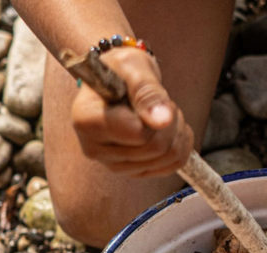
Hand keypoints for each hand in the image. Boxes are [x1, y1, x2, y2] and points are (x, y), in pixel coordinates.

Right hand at [70, 46, 193, 177]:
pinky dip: (180, 145)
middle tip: (159, 101)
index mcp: (86, 121)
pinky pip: (172, 166)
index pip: (138, 133)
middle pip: (155, 149)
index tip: (147, 93)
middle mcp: (95, 149)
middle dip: (170, 121)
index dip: (153, 113)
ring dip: (176, 132)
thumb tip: (162, 120)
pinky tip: (167, 128)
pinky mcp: (132, 172)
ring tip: (160, 112)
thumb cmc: (121, 69)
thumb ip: (147, 91)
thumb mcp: (133, 66)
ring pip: (167, 159)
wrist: (118, 80)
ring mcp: (113, 165)